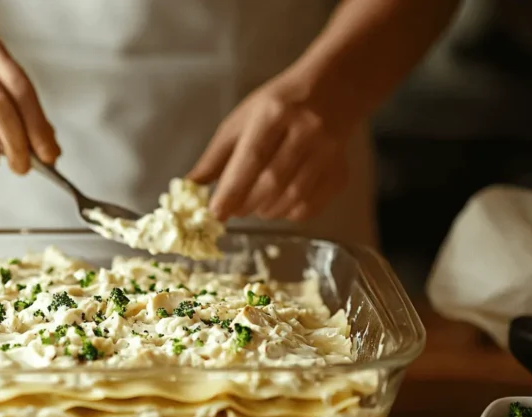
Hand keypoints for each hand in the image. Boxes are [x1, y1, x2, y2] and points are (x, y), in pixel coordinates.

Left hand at [188, 80, 351, 221]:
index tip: (216, 211)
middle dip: (246, 203)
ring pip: (293, 197)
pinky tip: (278, 204)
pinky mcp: (340, 171)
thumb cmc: (278, 106)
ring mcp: (328, 153)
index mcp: (274, 114)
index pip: (252, 157)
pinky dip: (289, 212)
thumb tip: (191, 186)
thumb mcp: (242, 120)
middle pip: (273, 181)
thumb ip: (217, 156)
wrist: (332, 90)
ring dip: (266, 210)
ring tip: (254, 204)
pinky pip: (312, 205)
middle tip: (232, 209)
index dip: (232, 189)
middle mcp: (305, 132)